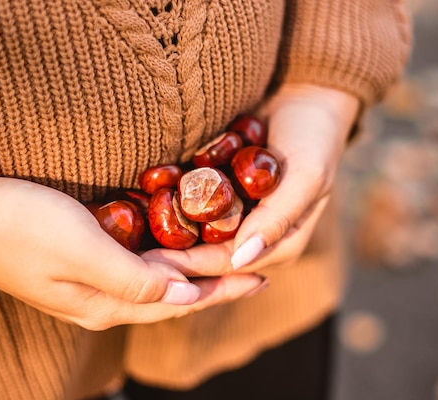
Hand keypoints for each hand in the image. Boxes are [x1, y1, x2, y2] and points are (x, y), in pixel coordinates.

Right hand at [0, 135, 263, 329]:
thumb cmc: (17, 226)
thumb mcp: (80, 252)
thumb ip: (134, 280)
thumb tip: (185, 299)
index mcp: (106, 304)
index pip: (181, 303)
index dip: (224, 290)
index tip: (261, 277)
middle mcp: (103, 301)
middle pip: (175, 296)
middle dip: (218, 284)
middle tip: (256, 268)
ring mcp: (91, 283)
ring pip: (159, 283)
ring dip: (196, 274)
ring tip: (228, 262)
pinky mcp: (81, 262)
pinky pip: (139, 267)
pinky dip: (168, 259)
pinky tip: (179, 249)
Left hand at [141, 84, 358, 275]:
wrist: (302, 94)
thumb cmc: (313, 137)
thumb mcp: (306, 176)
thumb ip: (278, 218)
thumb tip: (241, 259)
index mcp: (280, 244)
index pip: (229, 264)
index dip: (192, 267)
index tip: (153, 267)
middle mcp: (253, 236)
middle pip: (206, 255)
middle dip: (169, 258)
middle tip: (127, 257)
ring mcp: (234, 215)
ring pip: (193, 236)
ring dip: (161, 238)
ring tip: (124, 240)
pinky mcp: (218, 194)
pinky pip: (188, 207)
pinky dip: (164, 208)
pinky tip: (134, 209)